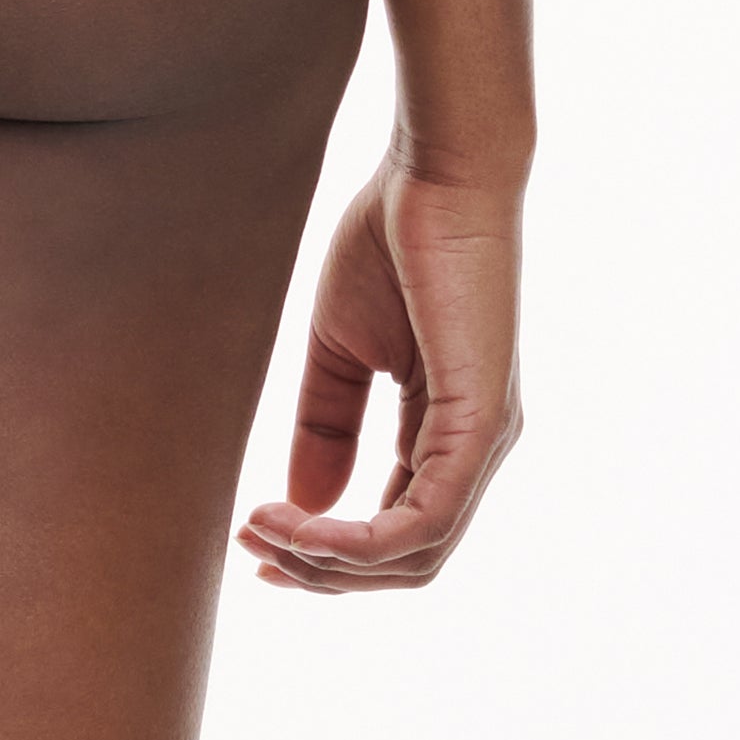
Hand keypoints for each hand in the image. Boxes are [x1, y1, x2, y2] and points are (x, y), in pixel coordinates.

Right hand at [239, 153, 521, 589]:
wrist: (438, 169)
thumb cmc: (395, 237)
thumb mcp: (343, 344)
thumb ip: (329, 422)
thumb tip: (303, 506)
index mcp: (446, 430)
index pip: (396, 527)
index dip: (328, 549)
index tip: (257, 538)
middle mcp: (474, 450)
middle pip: (407, 560)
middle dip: (325, 570)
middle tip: (255, 552)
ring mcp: (484, 442)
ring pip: (416, 553)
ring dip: (332, 560)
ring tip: (266, 533)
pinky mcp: (480, 424)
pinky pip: (424, 519)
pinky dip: (359, 538)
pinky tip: (304, 525)